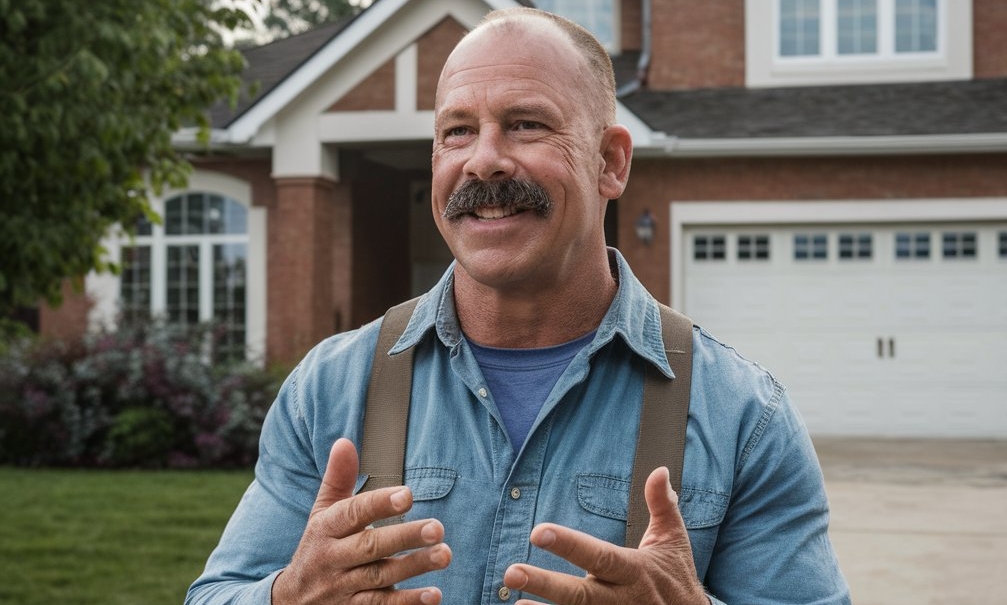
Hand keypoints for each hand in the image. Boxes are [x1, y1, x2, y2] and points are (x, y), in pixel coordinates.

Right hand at [272, 438, 451, 604]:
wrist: (290, 602)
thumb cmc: (318, 547)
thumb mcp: (321, 514)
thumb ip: (338, 479)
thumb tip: (344, 442)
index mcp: (325, 529)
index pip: (352, 514)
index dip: (379, 504)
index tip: (408, 495)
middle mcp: (333, 559)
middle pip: (369, 547)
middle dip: (404, 537)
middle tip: (437, 528)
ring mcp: (343, 589)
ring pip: (379, 578)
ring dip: (414, 567)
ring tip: (444, 554)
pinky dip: (407, 602)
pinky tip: (434, 595)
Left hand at [503, 466, 706, 604]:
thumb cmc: (677, 579)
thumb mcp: (674, 540)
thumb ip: (662, 505)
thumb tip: (660, 470)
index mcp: (633, 570)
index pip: (597, 555)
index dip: (568, 545)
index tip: (537, 532)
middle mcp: (622, 599)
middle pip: (579, 594)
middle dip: (545, 584)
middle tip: (511, 573)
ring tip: (514, 603)